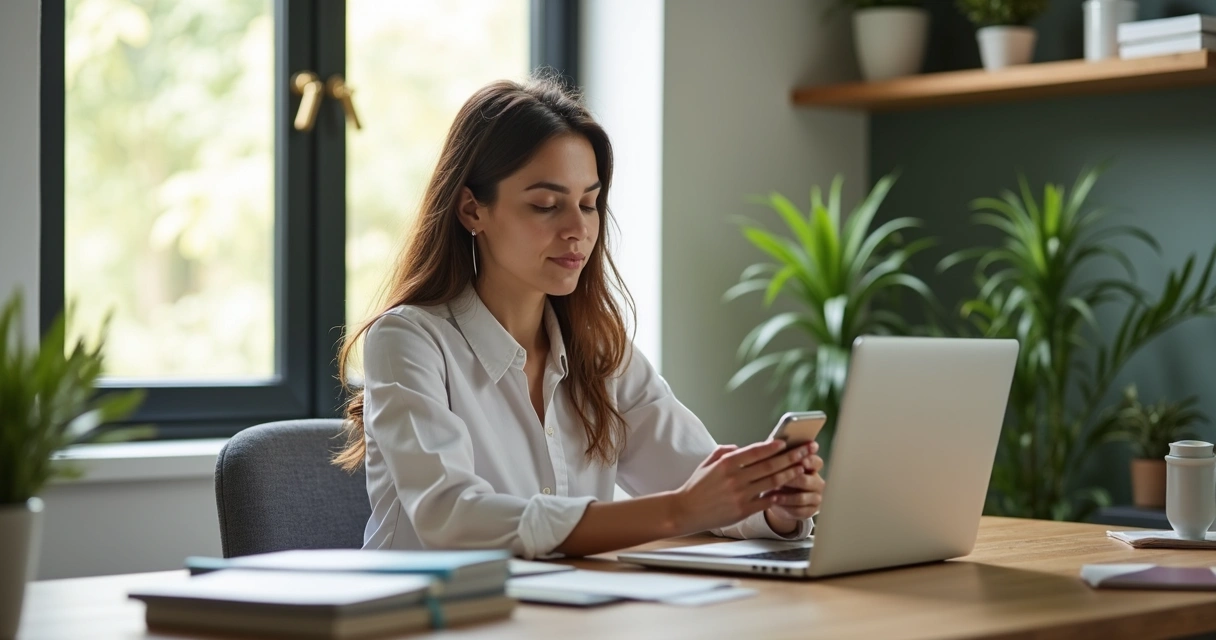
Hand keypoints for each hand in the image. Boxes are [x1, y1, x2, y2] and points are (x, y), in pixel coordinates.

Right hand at [670, 439, 813, 534]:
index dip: (772, 447)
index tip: (785, 443)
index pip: (755, 452)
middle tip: (804, 451)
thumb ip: (724, 451)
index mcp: (726, 464)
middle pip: (769, 466)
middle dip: (790, 457)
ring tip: (801, 468)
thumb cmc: (696, 487)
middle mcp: (735, 478)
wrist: (685, 511)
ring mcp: (740, 495)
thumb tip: (741, 447)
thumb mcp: (707, 463)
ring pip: (771, 482)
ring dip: (789, 474)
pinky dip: (778, 496)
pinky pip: (766, 502)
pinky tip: (788, 491)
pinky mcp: (743, 510)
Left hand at [764, 442, 824, 534]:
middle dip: (792, 478)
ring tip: (771, 493)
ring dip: (787, 495)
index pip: (816, 461)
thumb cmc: (777, 476)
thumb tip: (772, 442)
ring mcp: (815, 497)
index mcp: (811, 466)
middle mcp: (816, 481)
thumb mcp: (777, 464)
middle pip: (808, 479)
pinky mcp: (810, 511)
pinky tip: (774, 502)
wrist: (778, 500)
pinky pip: (800, 510)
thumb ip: (778, 454)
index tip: (800, 460)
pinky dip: (786, 506)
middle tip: (779, 477)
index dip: (809, 460)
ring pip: (803, 497)